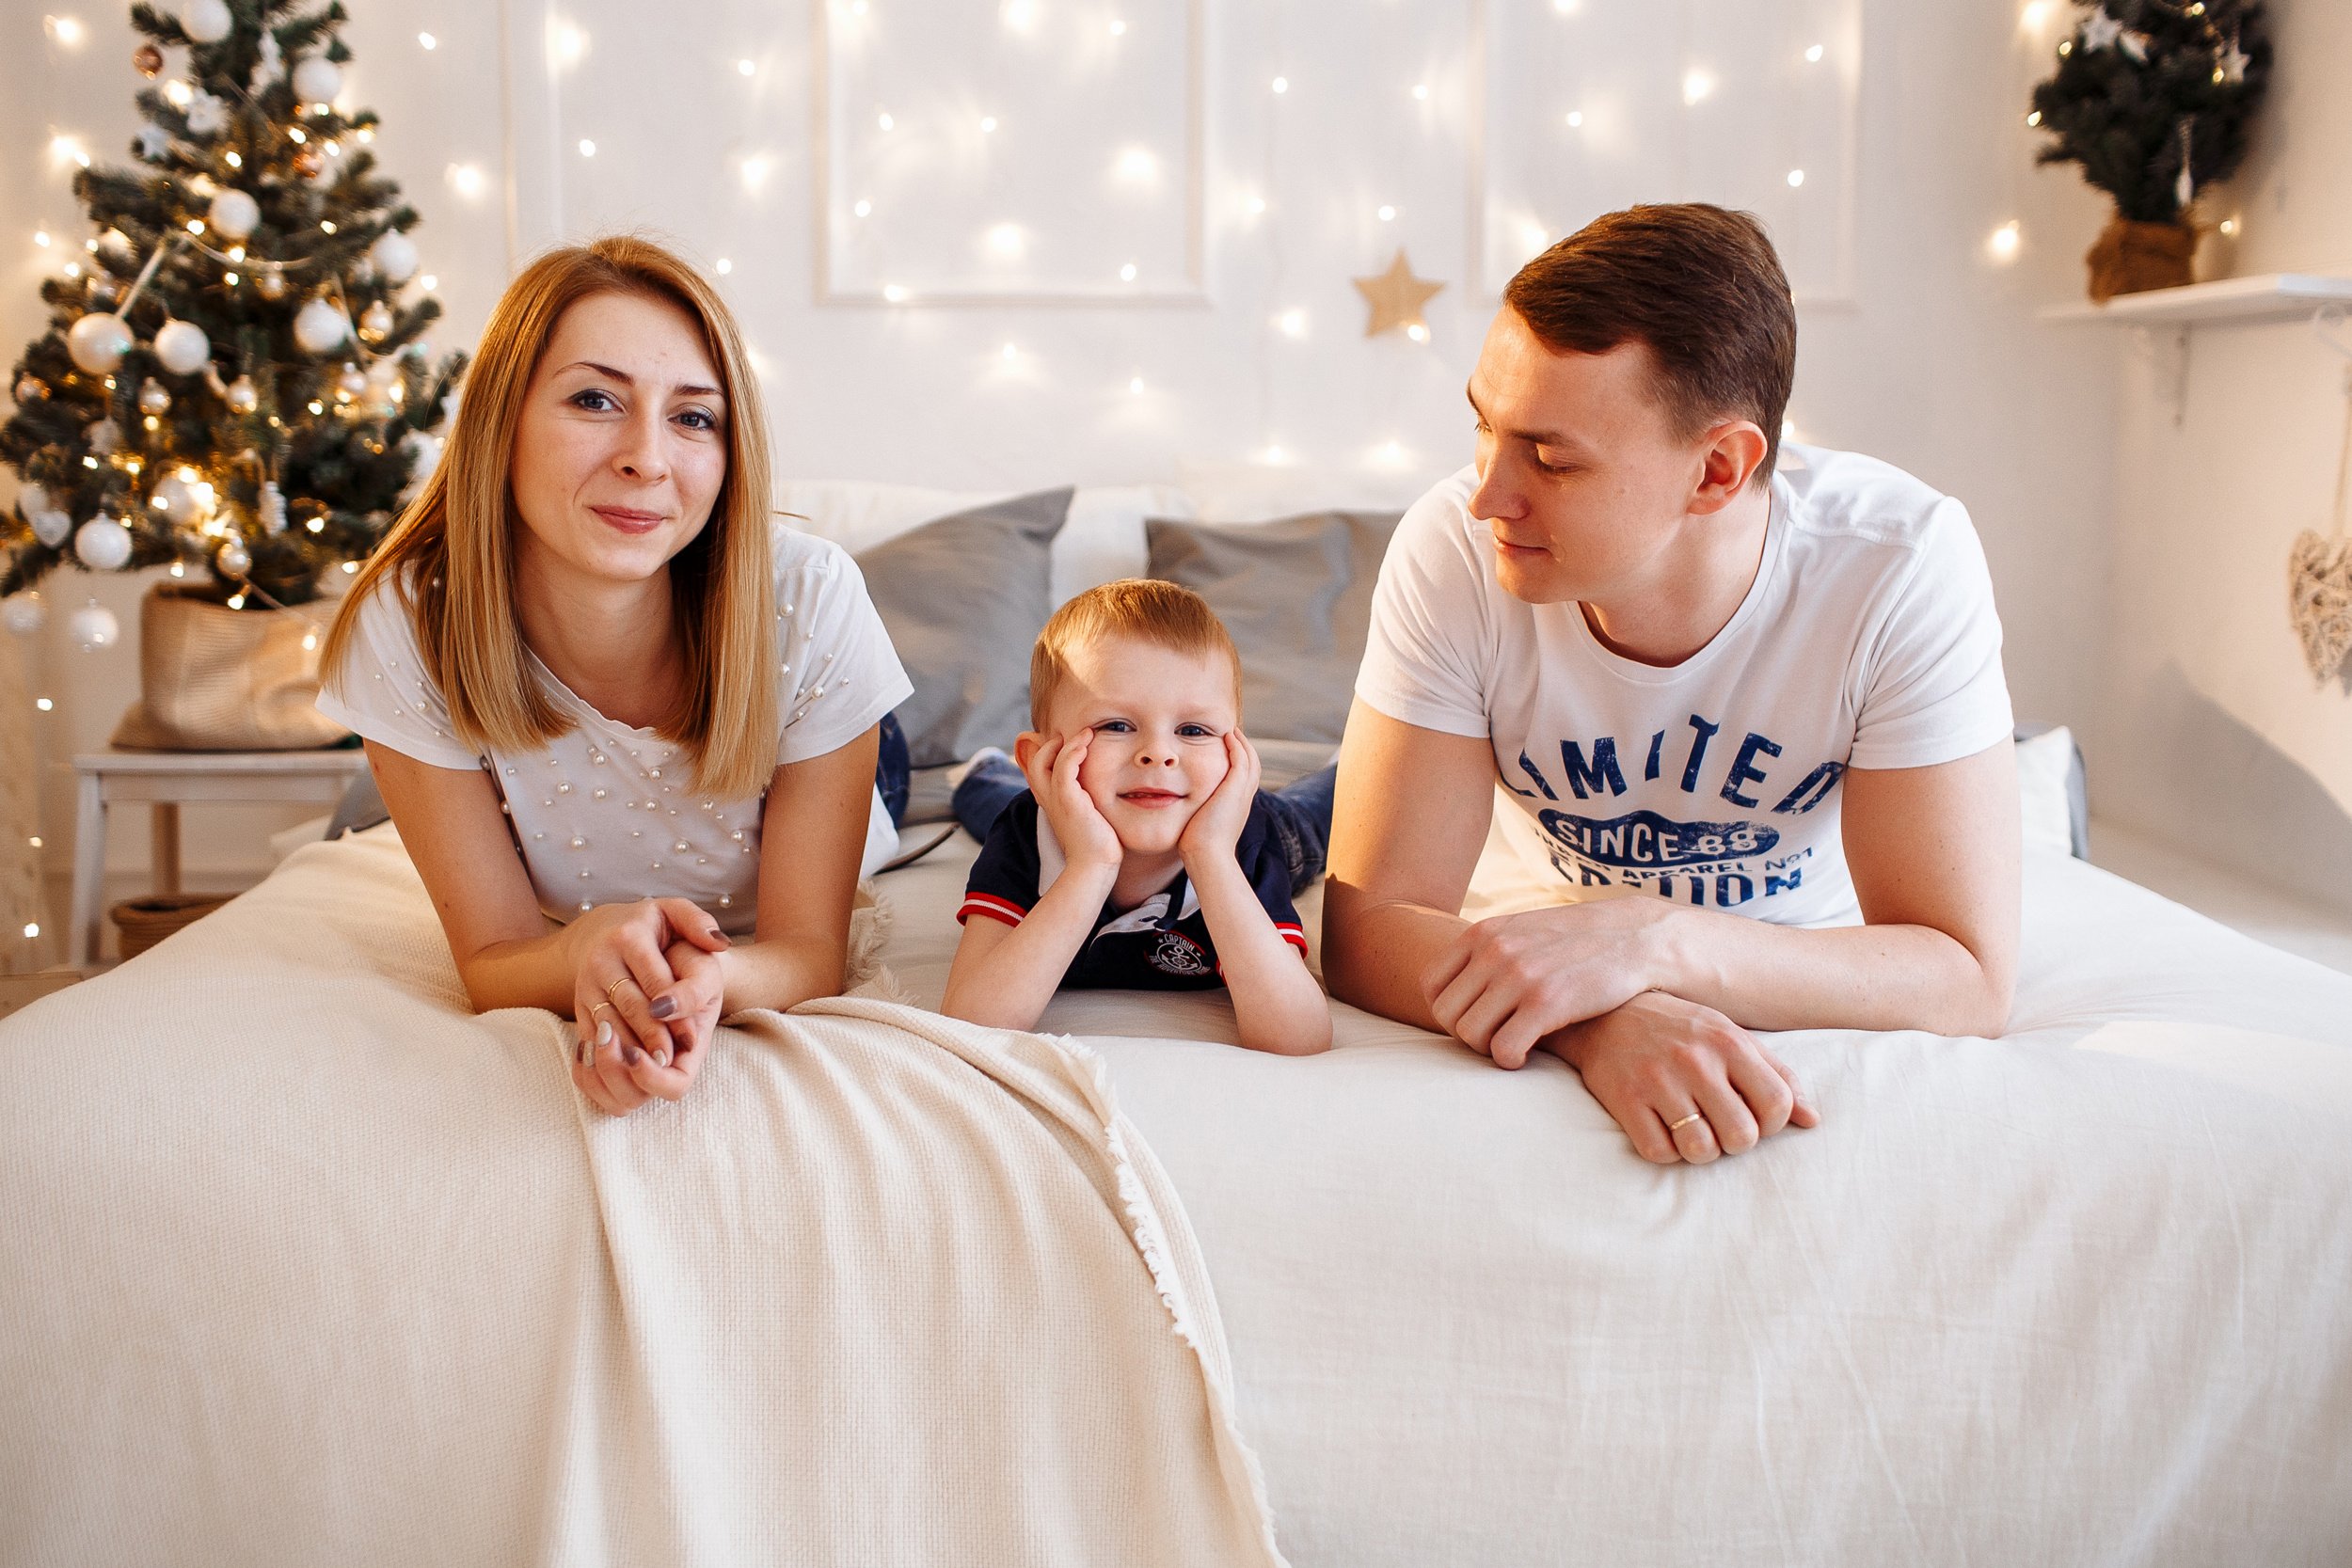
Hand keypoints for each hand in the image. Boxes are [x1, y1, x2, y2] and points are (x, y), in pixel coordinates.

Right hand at [571, 896, 731, 1115]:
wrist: (603, 930)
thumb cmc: (650, 925)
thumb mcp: (674, 913)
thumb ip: (698, 923)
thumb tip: (719, 942)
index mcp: (628, 936)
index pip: (655, 979)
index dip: (675, 1009)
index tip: (692, 1038)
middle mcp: (601, 959)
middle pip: (630, 1005)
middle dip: (652, 1034)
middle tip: (672, 1060)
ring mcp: (584, 983)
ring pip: (608, 1022)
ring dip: (631, 1048)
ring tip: (656, 1068)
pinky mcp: (578, 1004)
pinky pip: (593, 1032)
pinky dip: (611, 1052)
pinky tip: (630, 1067)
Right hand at [1022, 728, 1124, 872]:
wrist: (1094, 867)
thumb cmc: (1097, 848)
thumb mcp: (1090, 820)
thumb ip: (1090, 805)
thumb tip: (1106, 797)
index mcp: (1053, 805)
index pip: (1041, 773)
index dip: (1051, 756)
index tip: (1072, 745)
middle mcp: (1049, 801)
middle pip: (1036, 764)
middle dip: (1051, 745)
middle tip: (1073, 735)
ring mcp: (1056, 800)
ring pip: (1048, 761)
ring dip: (1067, 743)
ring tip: (1086, 733)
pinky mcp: (1068, 800)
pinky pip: (1065, 768)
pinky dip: (1073, 752)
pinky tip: (1086, 746)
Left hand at [1178, 729, 1259, 865]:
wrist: (1207, 856)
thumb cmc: (1198, 847)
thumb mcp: (1199, 825)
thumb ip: (1196, 814)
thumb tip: (1181, 812)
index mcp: (1238, 807)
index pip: (1245, 779)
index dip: (1239, 764)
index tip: (1228, 752)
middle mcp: (1244, 799)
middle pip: (1253, 767)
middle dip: (1244, 750)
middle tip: (1233, 735)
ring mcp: (1242, 794)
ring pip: (1250, 761)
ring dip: (1242, 744)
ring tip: (1231, 731)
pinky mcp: (1235, 789)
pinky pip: (1241, 760)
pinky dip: (1237, 746)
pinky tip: (1226, 736)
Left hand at [1423, 900, 1670, 1068]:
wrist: (1637, 937)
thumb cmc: (1578, 942)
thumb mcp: (1525, 930)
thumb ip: (1490, 949)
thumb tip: (1457, 984)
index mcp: (1484, 932)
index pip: (1432, 985)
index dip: (1448, 1011)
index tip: (1476, 1020)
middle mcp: (1495, 951)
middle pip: (1446, 1014)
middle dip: (1467, 1034)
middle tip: (1496, 1039)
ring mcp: (1518, 976)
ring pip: (1469, 1034)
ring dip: (1487, 1049)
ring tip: (1513, 1046)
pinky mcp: (1546, 1003)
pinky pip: (1502, 1049)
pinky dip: (1509, 1061)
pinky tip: (1526, 1057)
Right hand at [1549, 990, 1818, 1163]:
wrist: (1603, 1012)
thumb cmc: (1678, 1028)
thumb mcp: (1731, 1037)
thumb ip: (1775, 1075)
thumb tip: (1812, 1120)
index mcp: (1728, 1042)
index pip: (1776, 1104)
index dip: (1772, 1125)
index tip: (1754, 1118)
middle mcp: (1695, 1060)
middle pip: (1741, 1136)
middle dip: (1736, 1142)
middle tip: (1720, 1127)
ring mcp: (1657, 1081)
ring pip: (1701, 1151)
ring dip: (1701, 1151)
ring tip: (1692, 1130)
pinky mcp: (1624, 1100)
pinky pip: (1659, 1152)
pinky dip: (1665, 1152)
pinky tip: (1662, 1129)